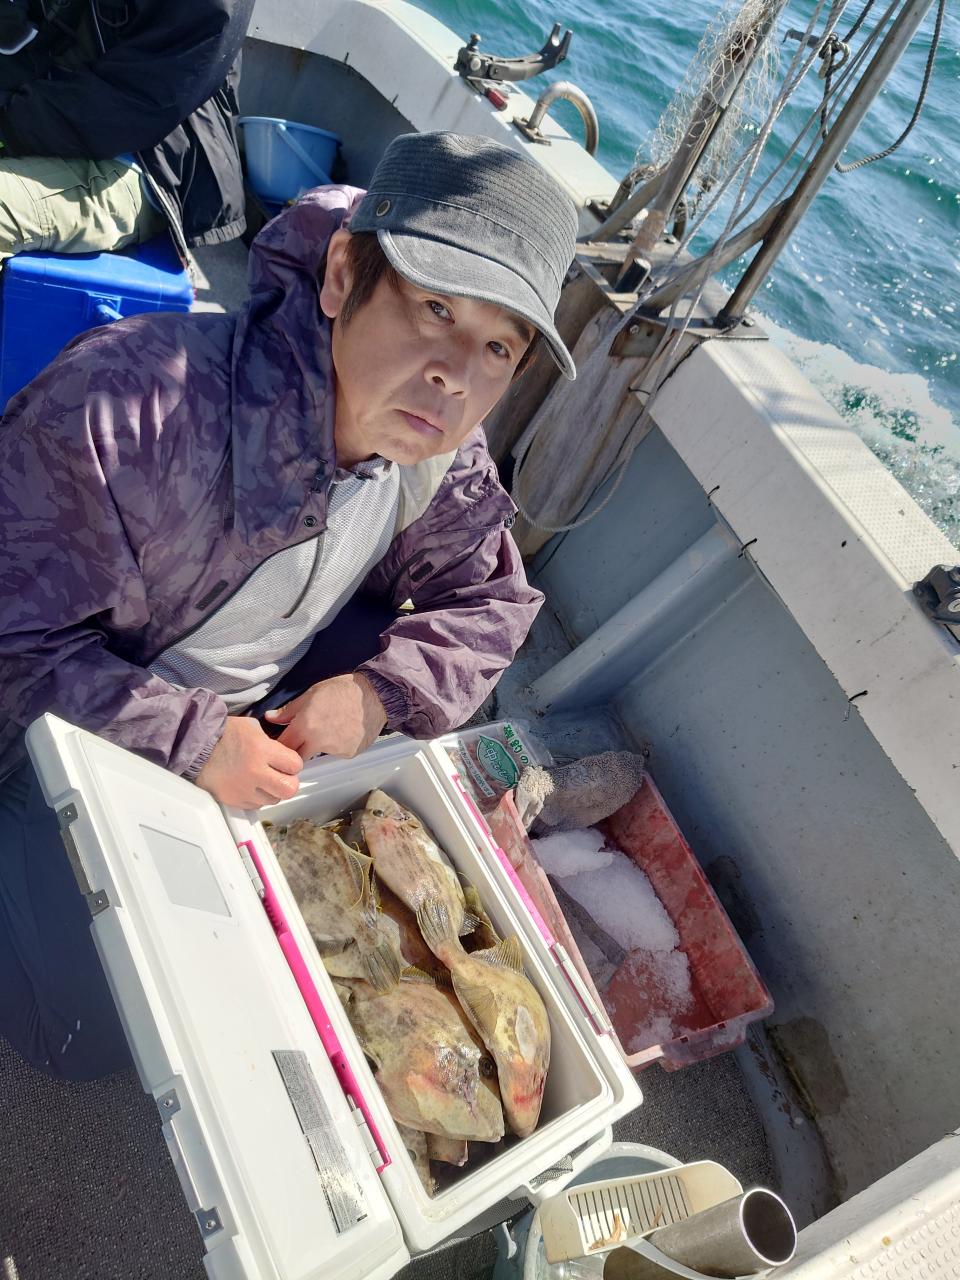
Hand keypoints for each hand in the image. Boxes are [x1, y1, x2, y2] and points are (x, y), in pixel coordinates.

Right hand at [195, 716, 302, 808]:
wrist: (195, 747)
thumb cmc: (224, 734)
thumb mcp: (252, 728)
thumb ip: (271, 743)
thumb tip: (283, 755)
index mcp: (262, 750)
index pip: (295, 765)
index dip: (293, 763)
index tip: (287, 761)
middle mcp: (255, 772)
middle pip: (289, 789)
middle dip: (289, 782)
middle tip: (281, 776)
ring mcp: (244, 789)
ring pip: (273, 800)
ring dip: (272, 791)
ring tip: (263, 781)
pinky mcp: (233, 800)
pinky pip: (255, 805)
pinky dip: (256, 797)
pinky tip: (250, 786)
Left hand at [264, 673, 386, 759]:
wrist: (375, 696)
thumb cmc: (344, 690)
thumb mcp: (312, 693)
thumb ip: (289, 710)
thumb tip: (270, 718)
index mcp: (305, 725)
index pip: (283, 746)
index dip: (281, 744)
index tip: (283, 740)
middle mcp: (318, 742)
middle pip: (298, 756)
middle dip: (297, 749)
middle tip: (303, 736)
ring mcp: (335, 751)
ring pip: (318, 754)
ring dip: (317, 746)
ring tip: (329, 728)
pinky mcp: (349, 754)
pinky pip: (336, 753)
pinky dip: (336, 746)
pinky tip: (343, 731)